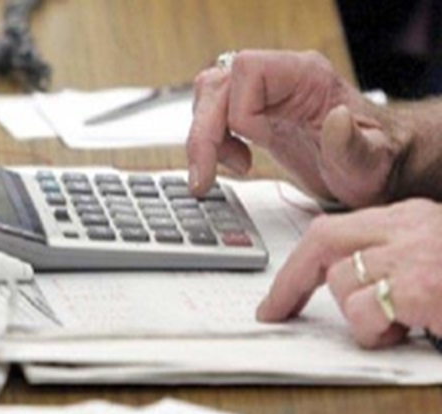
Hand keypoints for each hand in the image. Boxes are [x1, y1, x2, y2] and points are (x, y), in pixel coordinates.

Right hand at [186, 50, 408, 207]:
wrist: (375, 170)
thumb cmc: (375, 163)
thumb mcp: (370, 163)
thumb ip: (352, 144)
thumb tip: (336, 119)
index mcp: (307, 77)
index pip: (247, 71)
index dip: (238, 112)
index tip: (249, 151)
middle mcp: (282, 80)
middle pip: (217, 85)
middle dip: (203, 134)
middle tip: (203, 178)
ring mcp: (267, 96)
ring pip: (210, 98)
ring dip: (204, 138)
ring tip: (217, 171)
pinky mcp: (259, 115)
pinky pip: (217, 116)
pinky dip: (213, 143)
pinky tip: (235, 164)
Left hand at [257, 199, 441, 346]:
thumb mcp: (433, 260)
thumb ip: (391, 262)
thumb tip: (345, 284)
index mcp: (410, 219)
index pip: (335, 231)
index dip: (299, 264)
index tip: (279, 295)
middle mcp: (408, 227)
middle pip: (322, 240)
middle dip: (291, 281)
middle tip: (274, 310)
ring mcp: (413, 254)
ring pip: (340, 280)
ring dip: (357, 315)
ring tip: (396, 327)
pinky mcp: (419, 286)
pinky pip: (362, 311)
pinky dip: (374, 332)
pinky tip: (407, 333)